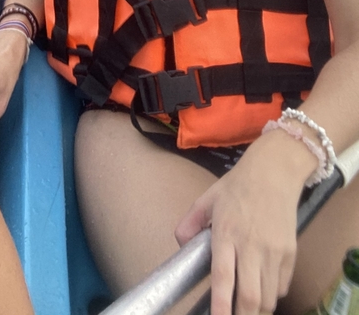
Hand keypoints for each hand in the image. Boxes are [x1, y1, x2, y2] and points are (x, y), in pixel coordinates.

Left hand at [175, 145, 300, 314]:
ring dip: (258, 310)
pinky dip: (273, 295)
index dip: (222, 305)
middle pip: (251, 297)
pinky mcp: (290, 253)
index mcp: (226, 232)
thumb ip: (190, 222)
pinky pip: (281, 286)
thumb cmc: (239, 185)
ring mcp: (274, 251)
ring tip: (247, 310)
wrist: (275, 171)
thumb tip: (181, 244)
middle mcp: (251, 245)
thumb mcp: (207, 198)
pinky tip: (263, 290)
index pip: (224, 277)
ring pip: (269, 297)